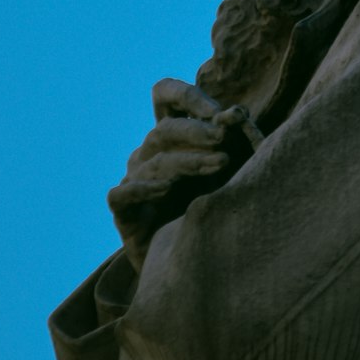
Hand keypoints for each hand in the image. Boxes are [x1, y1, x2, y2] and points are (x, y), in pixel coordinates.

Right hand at [108, 79, 261, 272]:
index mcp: (172, 134)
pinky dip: (143, 189)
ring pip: (154, 162)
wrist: (193, 264)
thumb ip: (234, 140)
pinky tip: (166, 189)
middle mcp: (150, 153)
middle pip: (163, 128)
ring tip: (220, 163)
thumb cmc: (216, 207)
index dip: (187, 96)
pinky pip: (122, 194)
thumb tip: (237, 112)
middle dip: (195, 130)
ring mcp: (134, 180)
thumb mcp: (231, 170)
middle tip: (223, 138)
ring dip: (188, 160)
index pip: (165, 95)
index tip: (219, 112)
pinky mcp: (123, 212)